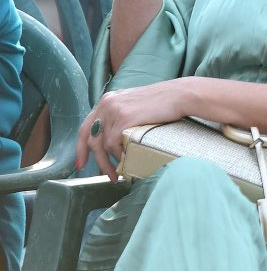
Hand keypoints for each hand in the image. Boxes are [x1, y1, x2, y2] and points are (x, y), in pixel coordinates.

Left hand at [77, 78, 195, 177]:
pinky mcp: (123, 118)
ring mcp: (114, 111)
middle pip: (91, 138)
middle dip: (96, 160)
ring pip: (102, 144)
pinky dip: (119, 155)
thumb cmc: (166, 102)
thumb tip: (117, 136)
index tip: (82, 163)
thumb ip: (122, 115)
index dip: (81, 148)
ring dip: (109, 162)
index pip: (86, 127)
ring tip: (119, 173)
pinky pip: (113, 144)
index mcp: (108, 100)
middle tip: (105, 175)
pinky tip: (128, 160)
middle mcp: (106, 104)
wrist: (181, 95)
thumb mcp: (136, 104)